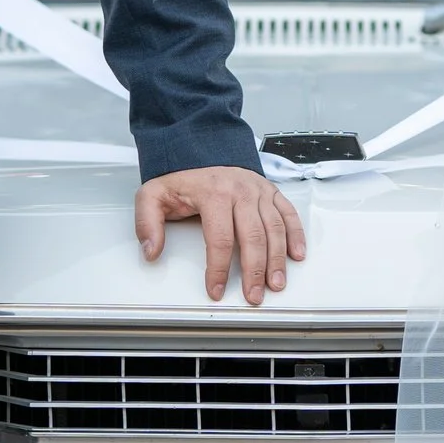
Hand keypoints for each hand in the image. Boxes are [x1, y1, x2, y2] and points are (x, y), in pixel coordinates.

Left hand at [134, 166, 308, 304]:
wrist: (201, 147)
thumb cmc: (181, 176)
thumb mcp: (153, 195)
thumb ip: (147, 223)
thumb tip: (151, 251)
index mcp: (213, 194)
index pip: (219, 239)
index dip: (218, 269)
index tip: (216, 290)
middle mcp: (240, 191)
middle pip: (252, 237)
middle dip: (254, 271)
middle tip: (253, 295)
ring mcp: (259, 191)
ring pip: (274, 229)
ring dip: (277, 259)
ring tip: (276, 283)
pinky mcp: (270, 191)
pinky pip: (288, 213)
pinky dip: (296, 235)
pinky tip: (297, 255)